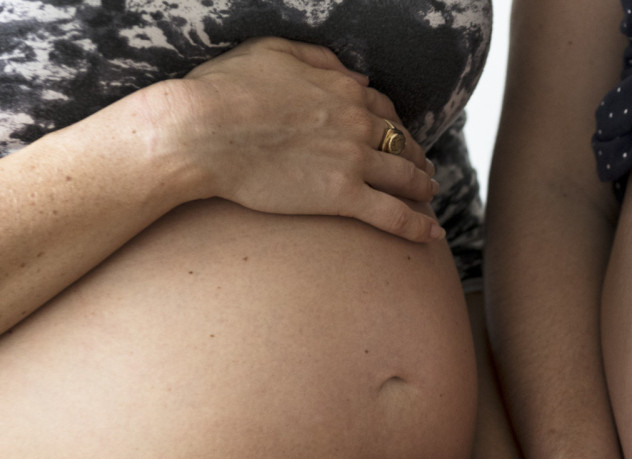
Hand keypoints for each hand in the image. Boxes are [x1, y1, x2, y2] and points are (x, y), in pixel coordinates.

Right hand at [149, 37, 442, 240]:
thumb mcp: (271, 51)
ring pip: (406, 177)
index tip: (396, 137)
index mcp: (342, 88)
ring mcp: (353, 160)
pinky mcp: (342, 196)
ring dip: (423, 187)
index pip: (383, 109)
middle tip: (422, 170)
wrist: (199, 132)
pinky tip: (432, 234)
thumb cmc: (222, 89)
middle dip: (416, 156)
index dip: (394, 124)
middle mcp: (357, 122)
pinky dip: (417, 225)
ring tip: (430, 196)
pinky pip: (393, 214)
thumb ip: (320, 59)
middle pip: (402, 142)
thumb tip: (359, 77)